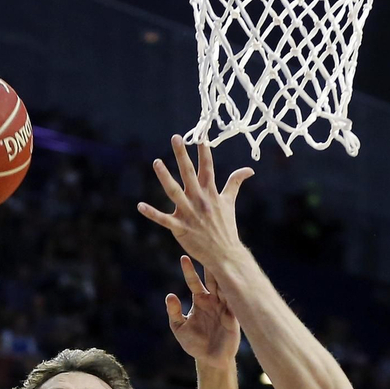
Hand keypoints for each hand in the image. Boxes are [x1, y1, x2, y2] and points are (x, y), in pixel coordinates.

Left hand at [138, 136, 253, 274]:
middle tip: (176, 137)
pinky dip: (152, 213)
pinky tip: (140, 206)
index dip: (204, 151)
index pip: (207, 167)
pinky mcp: (180, 228)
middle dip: (182, 155)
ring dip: (164, 177)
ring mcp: (189, 213)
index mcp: (211, 192)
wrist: (225, 254)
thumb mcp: (229, 202)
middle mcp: (200, 200)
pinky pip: (163, 219)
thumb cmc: (226, 227)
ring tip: (156, 162)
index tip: (201, 135)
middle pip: (189, 173)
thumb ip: (235, 183)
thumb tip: (249, 169)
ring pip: (174, 191)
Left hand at [166, 255, 239, 364]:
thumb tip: (170, 295)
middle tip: (207, 247)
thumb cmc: (195, 343)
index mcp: (201, 300)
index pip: (194, 281)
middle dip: (210, 264)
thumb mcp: (179, 328)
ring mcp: (226, 306)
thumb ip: (174, 312)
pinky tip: (233, 280)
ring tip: (222, 258)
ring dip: (224, 273)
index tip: (183, 257)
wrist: (211, 360)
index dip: (189, 270)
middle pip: (212, 278)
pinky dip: (234, 291)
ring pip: (225, 285)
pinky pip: (235, 301)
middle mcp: (214, 300)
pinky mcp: (234, 316)